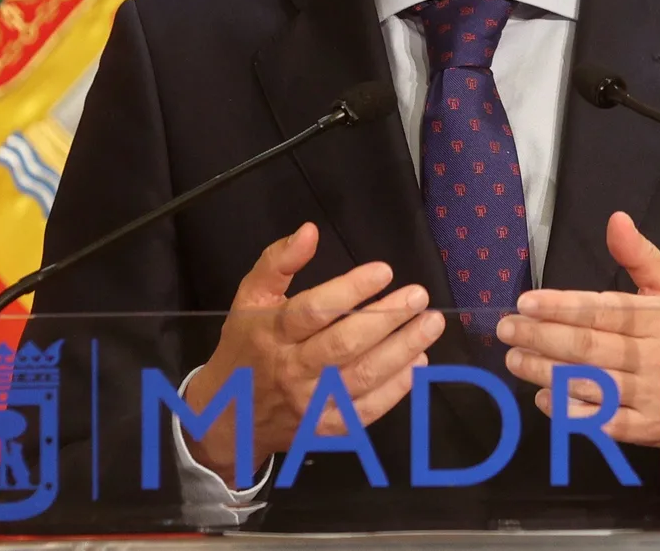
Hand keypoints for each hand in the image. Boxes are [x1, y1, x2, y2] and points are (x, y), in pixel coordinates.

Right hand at [182, 223, 445, 479]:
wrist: (230, 417)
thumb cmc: (246, 346)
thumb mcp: (250, 298)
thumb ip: (278, 262)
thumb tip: (310, 230)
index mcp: (272, 332)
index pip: (314, 311)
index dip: (350, 290)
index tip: (385, 271)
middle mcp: (292, 369)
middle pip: (344, 345)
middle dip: (387, 319)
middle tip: (419, 296)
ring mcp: (310, 402)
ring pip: (361, 378)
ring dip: (401, 351)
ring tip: (430, 325)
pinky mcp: (325, 428)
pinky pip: (365, 410)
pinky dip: (395, 389)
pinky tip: (418, 364)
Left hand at [496, 211, 659, 447]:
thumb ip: (641, 255)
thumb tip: (615, 219)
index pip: (602, 311)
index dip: (561, 306)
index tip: (525, 302)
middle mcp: (655, 357)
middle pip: (588, 347)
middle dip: (541, 337)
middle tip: (506, 329)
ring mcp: (650, 396)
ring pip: (589, 383)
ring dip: (545, 372)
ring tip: (514, 358)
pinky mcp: (646, 428)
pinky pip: (601, 421)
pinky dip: (569, 410)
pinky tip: (543, 397)